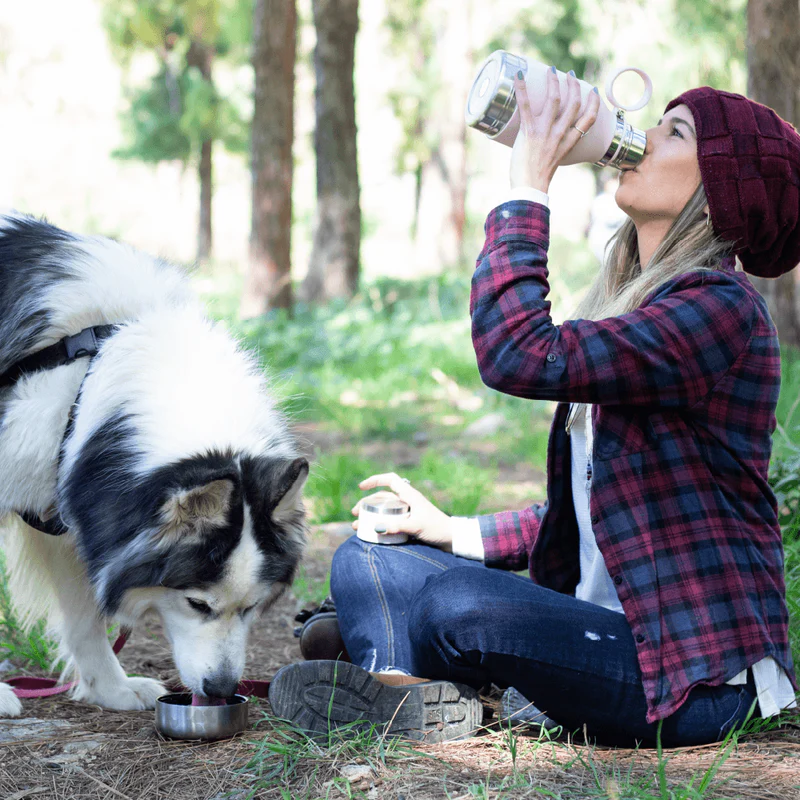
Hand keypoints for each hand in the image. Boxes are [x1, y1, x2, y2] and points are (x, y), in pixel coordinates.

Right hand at [351, 473, 452, 550]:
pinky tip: (372, 532)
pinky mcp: (409, 522)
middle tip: (355, 513)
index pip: (390, 480)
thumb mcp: (417, 527)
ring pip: (385, 509)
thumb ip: (398, 527)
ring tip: (358, 525)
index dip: (374, 480)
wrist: (452, 539)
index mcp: (410, 495)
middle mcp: (407, 501)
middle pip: (382, 497)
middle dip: (367, 503)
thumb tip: (378, 528)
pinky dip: (380, 524)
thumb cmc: (438, 529)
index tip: (361, 487)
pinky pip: (390, 519)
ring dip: (371, 515)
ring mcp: (408, 512)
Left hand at [510, 68, 600, 193]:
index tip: (593, 90)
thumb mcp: (552, 163)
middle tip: (570, 74)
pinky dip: (522, 89)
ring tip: (552, 70)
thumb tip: (540, 145)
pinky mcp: (529, 132)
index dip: (593, 103)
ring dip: (554, 82)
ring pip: (554, 100)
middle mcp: (559, 135)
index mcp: (568, 143)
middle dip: (573, 86)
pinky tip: (518, 75)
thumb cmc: (536, 180)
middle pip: (573, 105)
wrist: (529, 188)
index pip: (588, 120)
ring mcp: (545, 132)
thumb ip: (551, 151)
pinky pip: (526, 106)